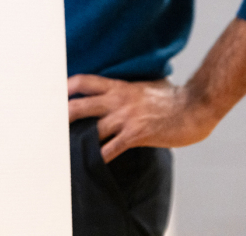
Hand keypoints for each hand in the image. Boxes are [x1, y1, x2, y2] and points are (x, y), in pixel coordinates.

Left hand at [68, 75, 216, 162]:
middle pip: (80, 106)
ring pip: (92, 131)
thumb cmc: (175, 96)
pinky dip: (99, 158)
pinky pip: (110, 150)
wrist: (194, 107)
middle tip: (50, 125)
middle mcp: (118, 101)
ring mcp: (125, 118)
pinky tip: (92, 164)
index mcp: (120, 86)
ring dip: (78, 142)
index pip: (85, 82)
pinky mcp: (135, 135)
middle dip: (63, 116)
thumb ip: (133, 85)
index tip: (56, 95)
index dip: (67, 87)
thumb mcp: (149, 83)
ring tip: (66, 151)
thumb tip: (129, 84)